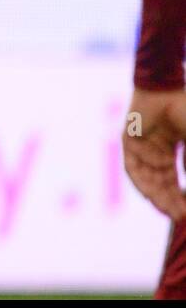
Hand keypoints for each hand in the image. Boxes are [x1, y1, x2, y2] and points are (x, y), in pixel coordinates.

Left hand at [123, 87, 185, 219]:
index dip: (180, 197)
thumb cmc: (184, 111)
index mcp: (167, 153)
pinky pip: (133, 166)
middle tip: (180, 217)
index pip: (172, 182)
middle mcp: (152, 152)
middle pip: (159, 183)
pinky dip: (143, 179)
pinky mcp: (127, 141)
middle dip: (169, 201)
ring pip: (146, 178)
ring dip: (157, 195)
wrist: (167, 90)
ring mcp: (140, 147)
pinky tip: (152, 192)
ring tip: (168, 210)